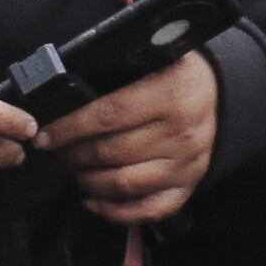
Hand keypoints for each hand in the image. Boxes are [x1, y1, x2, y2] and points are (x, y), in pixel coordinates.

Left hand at [36, 50, 218, 227]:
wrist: (221, 93)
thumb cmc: (174, 72)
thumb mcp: (154, 53)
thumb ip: (121, 54)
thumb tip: (83, 59)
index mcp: (172, 93)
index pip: (108, 114)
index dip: (70, 127)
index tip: (44, 133)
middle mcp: (182, 131)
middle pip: (110, 152)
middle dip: (72, 153)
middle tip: (56, 148)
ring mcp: (187, 164)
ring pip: (122, 184)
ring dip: (87, 180)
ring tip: (73, 167)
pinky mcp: (188, 186)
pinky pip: (147, 211)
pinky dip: (114, 212)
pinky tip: (91, 201)